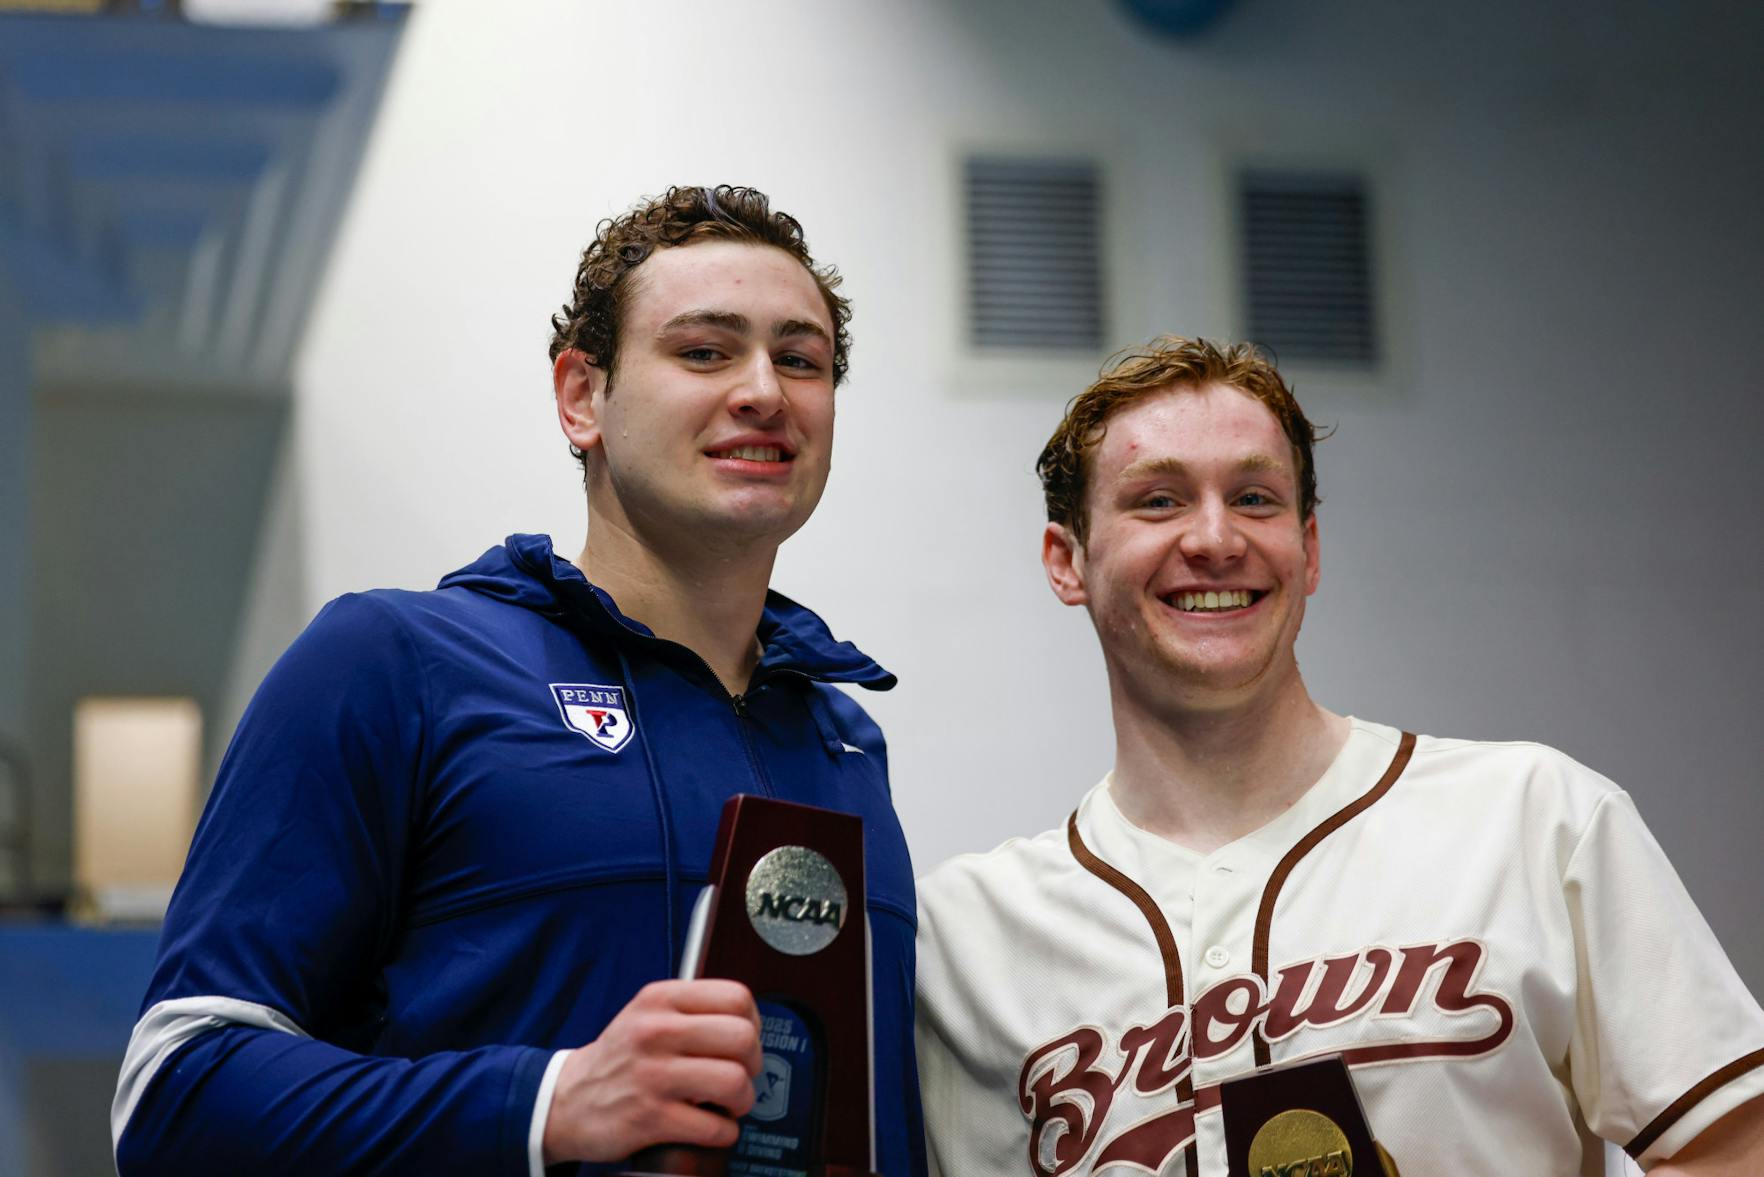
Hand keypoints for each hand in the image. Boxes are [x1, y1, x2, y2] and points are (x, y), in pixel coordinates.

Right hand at [541, 979, 762, 1163]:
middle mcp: (656, 1031)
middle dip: (753, 1064)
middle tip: (739, 1075)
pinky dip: (722, 1133)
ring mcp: (652, 1075)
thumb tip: (748, 1026)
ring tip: (728, 1104)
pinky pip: (714, 1127)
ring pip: (734, 1082)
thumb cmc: (619, 1059)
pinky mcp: (650, 1118)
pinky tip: (710, 1127)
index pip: (736, 997)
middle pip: (742, 1039)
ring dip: (742, 1101)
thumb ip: (693, 1011)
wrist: (566, 1101)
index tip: (744, 1041)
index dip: (753, 1023)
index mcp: (660, 999)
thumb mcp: (647, 1015)